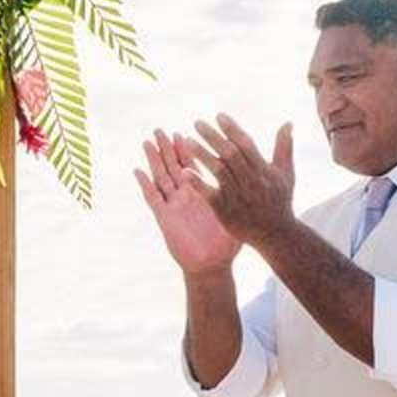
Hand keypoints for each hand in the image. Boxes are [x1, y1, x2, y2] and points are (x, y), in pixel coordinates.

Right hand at [135, 130, 241, 275]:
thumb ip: (241, 196)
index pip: (194, 166)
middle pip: (174, 167)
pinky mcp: (165, 218)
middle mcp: (186, 197)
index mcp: (201, 194)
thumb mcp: (235, 215)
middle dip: (167, 149)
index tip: (187, 132)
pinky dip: (145, 184)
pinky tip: (138, 171)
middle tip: (162, 130)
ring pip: (162, 177)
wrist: (212, 266)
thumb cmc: (225, 243)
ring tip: (148, 142)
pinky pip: (153, 198)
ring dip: (154, 160)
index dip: (189, 149)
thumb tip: (258, 179)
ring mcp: (174, 206)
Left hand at [181, 116, 297, 246]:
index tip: (219, 116)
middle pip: (230, 153)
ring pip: (218, 170)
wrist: (275, 234)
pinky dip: (197, 182)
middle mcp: (250, 180)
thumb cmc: (280, 201)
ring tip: (187, 140)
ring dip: (202, 154)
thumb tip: (287, 122)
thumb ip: (284, 147)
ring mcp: (237, 195)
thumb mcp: (285, 173)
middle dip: (213, 136)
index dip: (232, 129)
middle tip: (197, 123)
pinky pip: (209, 193)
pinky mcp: (225, 209)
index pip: (246, 144)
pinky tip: (184, 171)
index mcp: (263, 169)